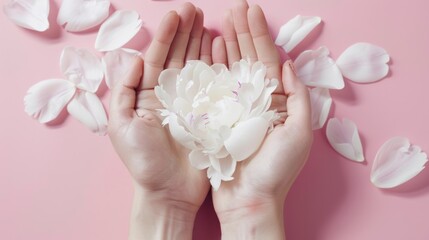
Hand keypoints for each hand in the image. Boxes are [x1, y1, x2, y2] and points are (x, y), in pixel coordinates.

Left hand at [108, 3, 211, 238]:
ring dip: (202, 43)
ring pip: (197, 66)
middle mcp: (171, 95)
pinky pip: (214, 86)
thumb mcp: (121, 124)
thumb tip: (135, 61)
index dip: (168, 34)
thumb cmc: (142, 161)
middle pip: (179, 56)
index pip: (159, 57)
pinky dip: (217, 66)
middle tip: (195, 10)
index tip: (177, 14)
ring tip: (208, 21)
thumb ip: (125, 91)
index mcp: (149, 95)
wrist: (168, 190)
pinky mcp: (209, 114)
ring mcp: (192, 103)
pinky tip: (220, 48)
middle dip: (186, 32)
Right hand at [211, 1, 312, 238]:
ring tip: (221, 20)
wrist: (248, 200)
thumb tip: (288, 65)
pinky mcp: (218, 117)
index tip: (251, 11)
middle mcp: (257, 100)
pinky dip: (214, 66)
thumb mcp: (299, 133)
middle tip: (235, 7)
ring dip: (228, 43)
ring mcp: (236, 108)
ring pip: (232, 68)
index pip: (268, 60)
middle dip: (242, 32)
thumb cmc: (276, 170)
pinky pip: (216, 87)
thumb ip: (297, 97)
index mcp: (277, 101)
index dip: (259, 35)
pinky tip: (212, 49)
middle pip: (249, 59)